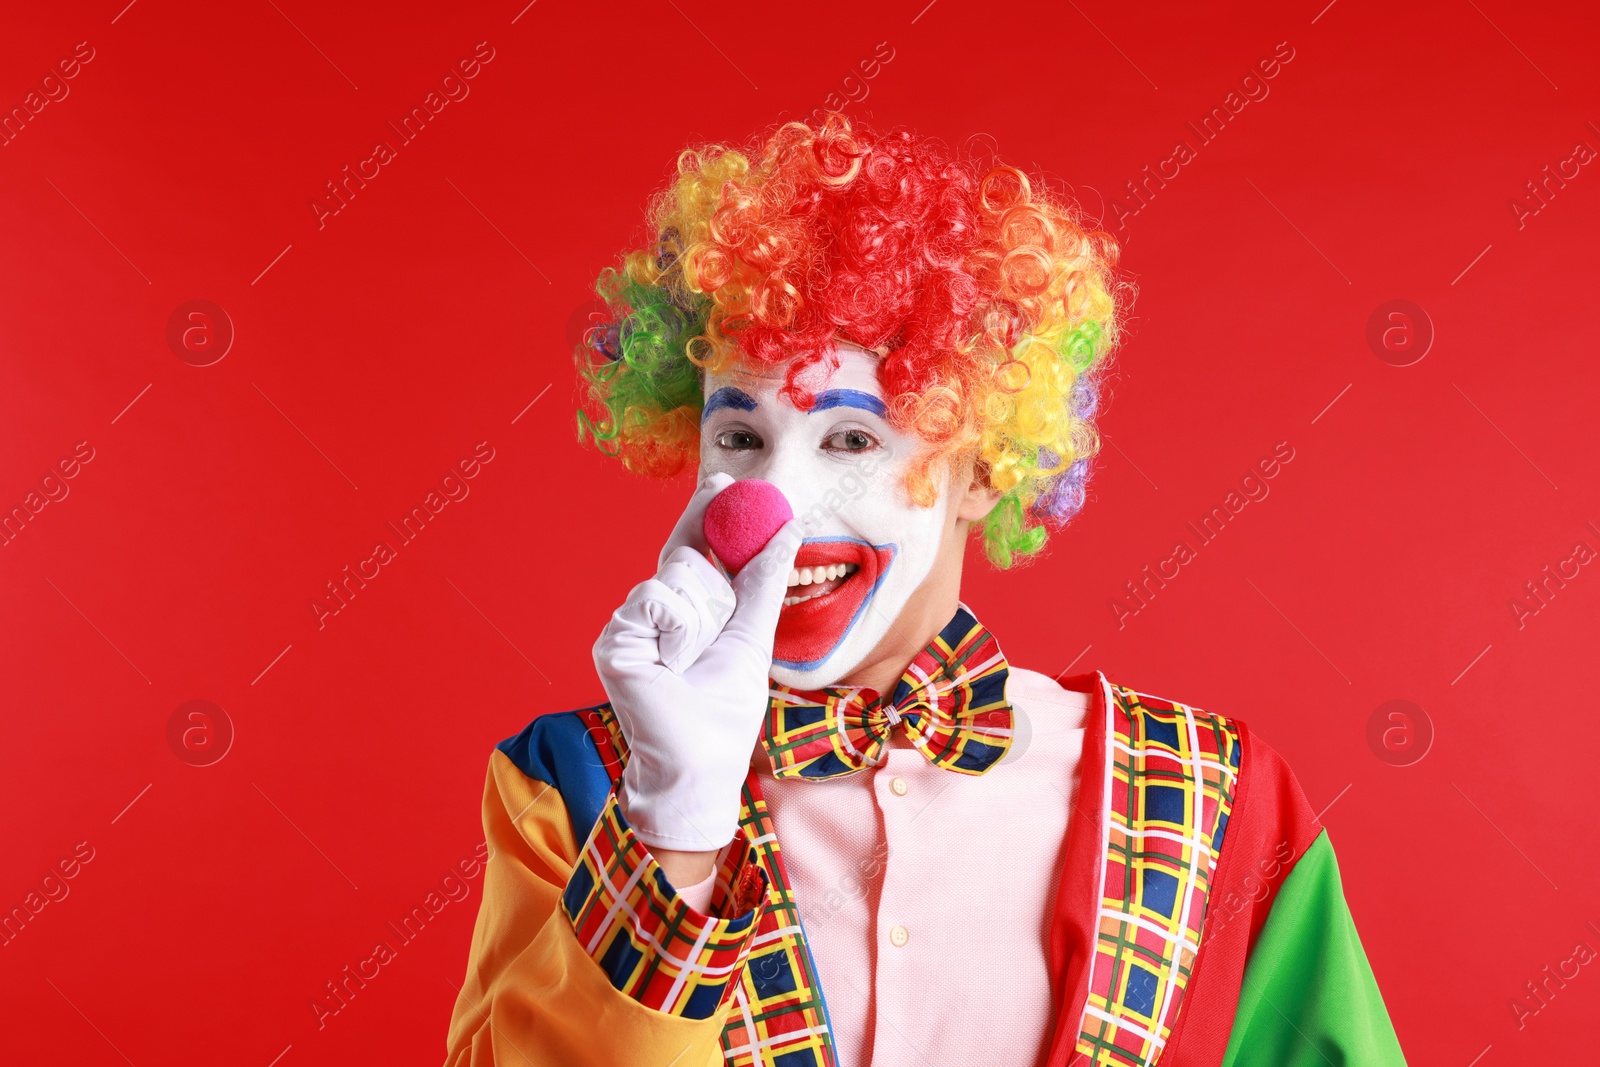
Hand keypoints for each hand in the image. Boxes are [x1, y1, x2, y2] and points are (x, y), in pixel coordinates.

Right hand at [593, 474, 802, 852]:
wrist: (700, 765)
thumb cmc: (723, 712)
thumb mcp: (753, 636)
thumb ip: (764, 583)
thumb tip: (788, 528)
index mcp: (685, 614)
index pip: (694, 552)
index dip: (705, 514)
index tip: (725, 481)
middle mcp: (653, 615)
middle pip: (685, 554)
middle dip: (714, 560)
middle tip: (723, 523)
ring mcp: (631, 626)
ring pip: (675, 576)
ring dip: (703, 615)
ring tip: (696, 659)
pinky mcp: (615, 640)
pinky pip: (656, 599)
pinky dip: (679, 627)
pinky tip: (675, 661)